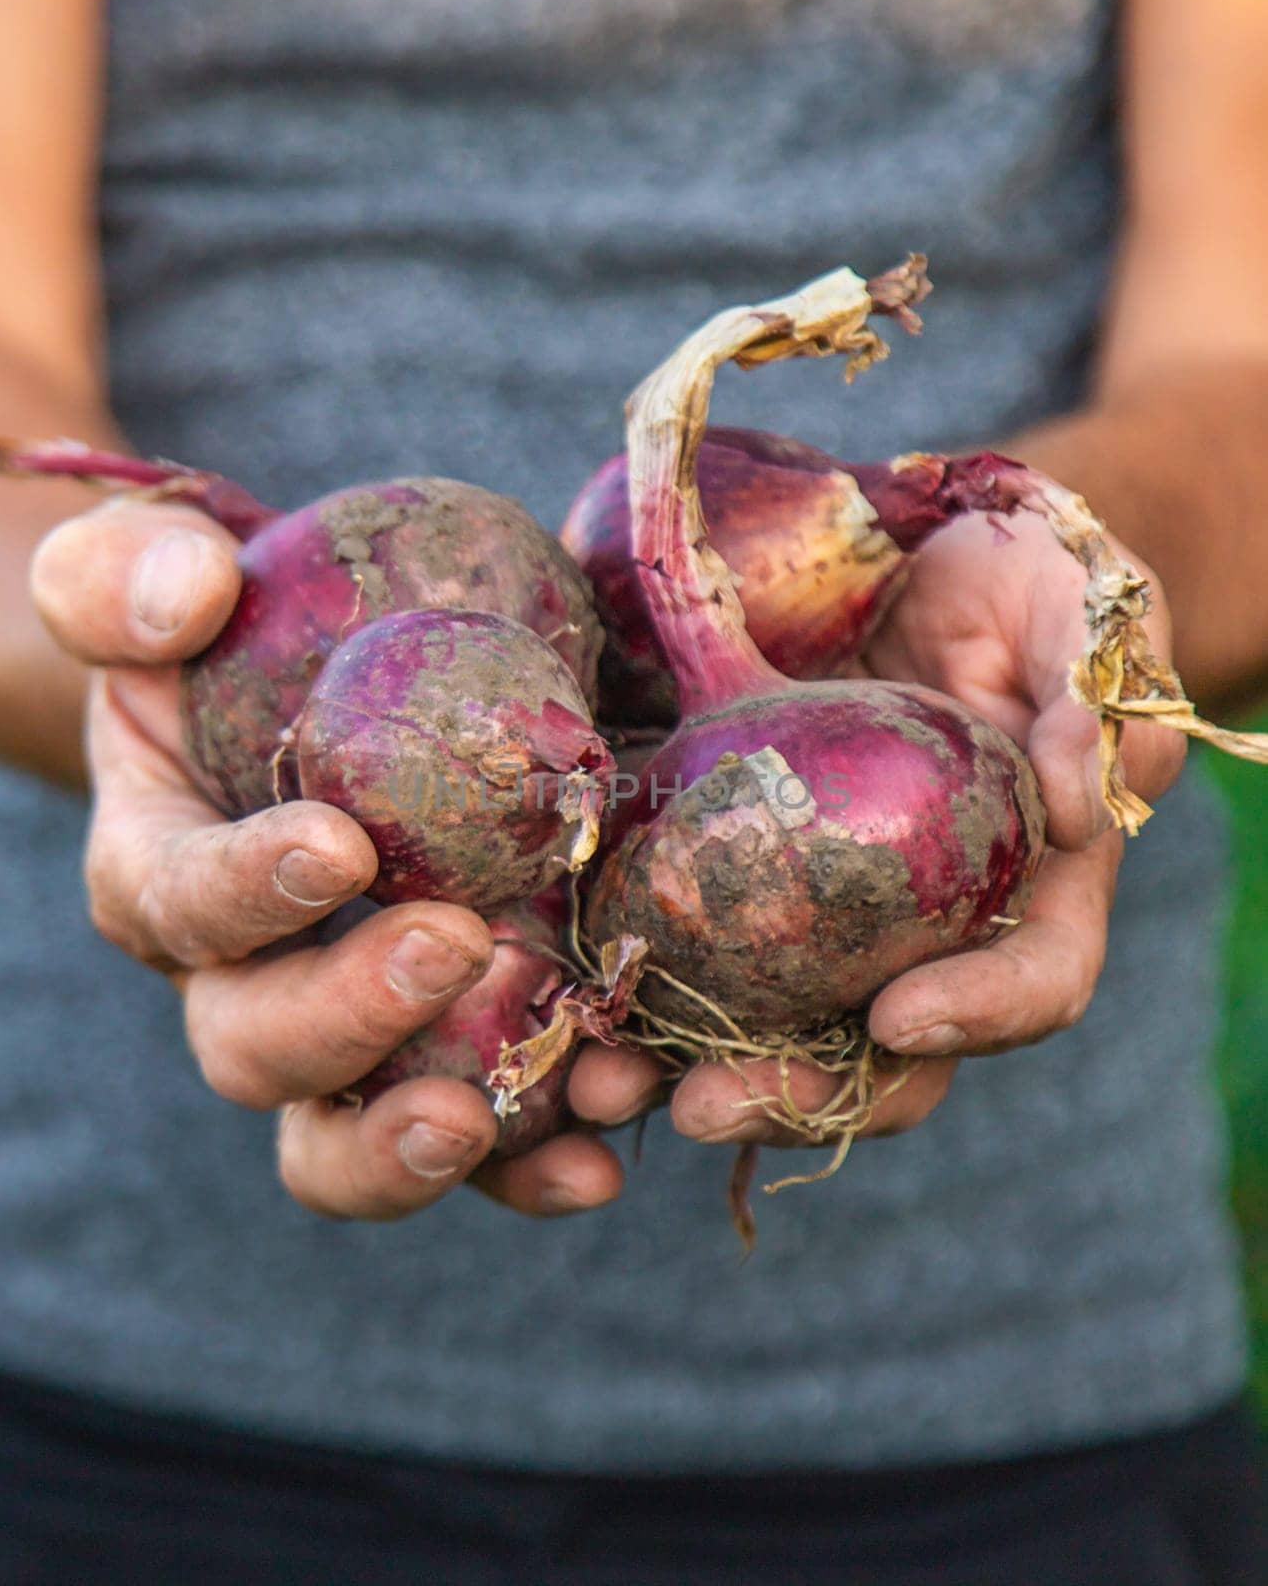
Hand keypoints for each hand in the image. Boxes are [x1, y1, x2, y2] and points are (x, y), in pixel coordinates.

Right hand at [31, 499, 624, 1217]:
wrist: (333, 692)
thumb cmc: (244, 631)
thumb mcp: (167, 573)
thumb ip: (129, 576)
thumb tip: (187, 596)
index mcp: (163, 868)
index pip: (176, 899)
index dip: (244, 890)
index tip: (337, 847)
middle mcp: (240, 979)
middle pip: (258, 1047)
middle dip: (350, 1016)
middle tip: (453, 946)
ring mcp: (344, 1038)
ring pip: (346, 1142)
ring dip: (428, 1142)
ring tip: (521, 1112)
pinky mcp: (443, 1059)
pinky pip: (479, 1138)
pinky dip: (537, 1158)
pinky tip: (606, 1135)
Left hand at [569, 505, 1184, 1146]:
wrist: (926, 555)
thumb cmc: (1025, 587)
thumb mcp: (1078, 612)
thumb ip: (1089, 700)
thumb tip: (1077, 807)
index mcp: (1035, 885)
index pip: (1034, 982)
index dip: (980, 1016)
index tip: (897, 1018)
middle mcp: (934, 928)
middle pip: (887, 1057)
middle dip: (800, 1093)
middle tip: (711, 1103)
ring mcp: (837, 917)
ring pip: (775, 1029)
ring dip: (691, 1072)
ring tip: (606, 1084)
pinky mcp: (749, 878)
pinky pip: (696, 949)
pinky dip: (637, 986)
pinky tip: (569, 997)